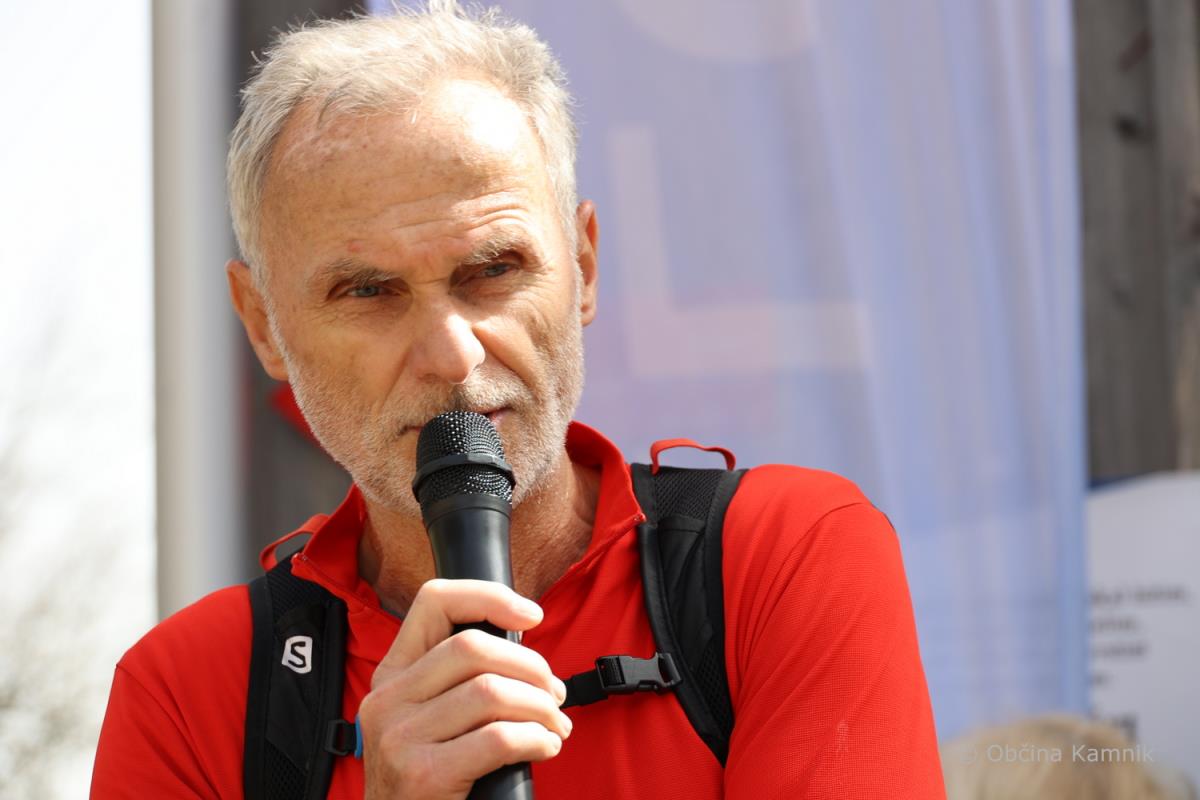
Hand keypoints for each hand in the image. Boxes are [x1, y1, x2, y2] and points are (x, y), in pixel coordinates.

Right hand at [359, 579, 571, 799]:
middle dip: (531, 666)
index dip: (489, 597)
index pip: (433, 602)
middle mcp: (387, 701)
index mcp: (391, 677)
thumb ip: (458, 684)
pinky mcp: (422, 775)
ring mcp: (399, 738)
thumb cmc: (431, 784)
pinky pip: (499, 738)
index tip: (532, 616)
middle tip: (554, 695)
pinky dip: (536, 739)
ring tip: (554, 727)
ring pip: (491, 692)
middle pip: (473, 647)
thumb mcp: (427, 722)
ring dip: (540, 708)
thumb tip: (525, 658)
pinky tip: (544, 748)